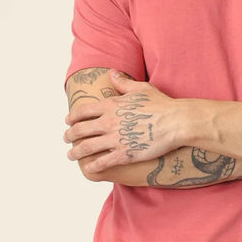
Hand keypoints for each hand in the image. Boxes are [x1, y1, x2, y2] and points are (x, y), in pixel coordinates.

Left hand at [64, 72, 195, 173]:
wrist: (175, 122)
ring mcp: (115, 140)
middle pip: (80, 130)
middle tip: (66, 138)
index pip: (82, 111)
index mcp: (110, 106)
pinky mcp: (124, 154)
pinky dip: (92, 166)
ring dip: (75, 152)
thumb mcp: (141, 89)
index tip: (68, 121)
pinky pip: (102, 162)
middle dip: (69, 135)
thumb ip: (123, 82)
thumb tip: (112, 73)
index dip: (72, 117)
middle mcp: (108, 123)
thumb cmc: (161, 104)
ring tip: (71, 155)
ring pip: (87, 147)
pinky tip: (88, 168)